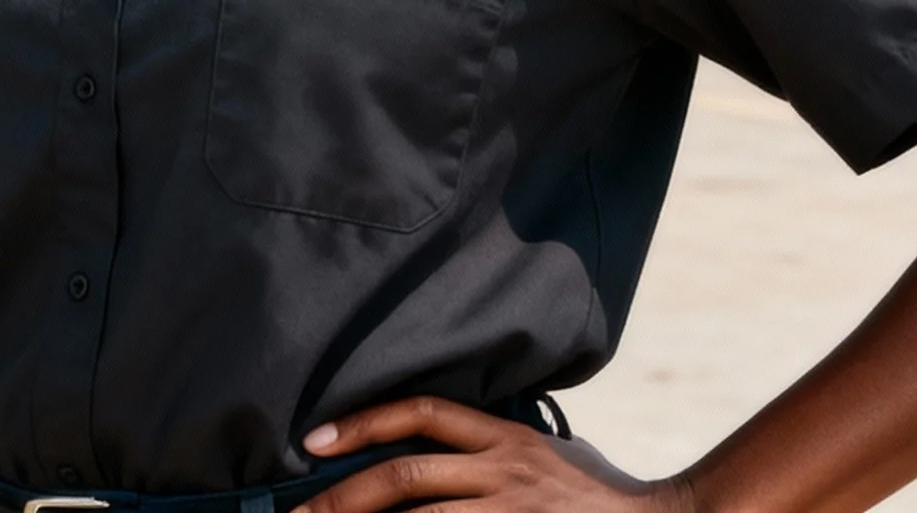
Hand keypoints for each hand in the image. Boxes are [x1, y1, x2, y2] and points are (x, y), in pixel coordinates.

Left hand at [296, 396, 692, 512]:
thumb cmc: (601, 498)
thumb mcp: (548, 454)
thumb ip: (496, 449)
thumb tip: (437, 446)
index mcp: (507, 438)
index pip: (425, 413)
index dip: (365, 422)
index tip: (316, 441)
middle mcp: (504, 470)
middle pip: (407, 474)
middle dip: (343, 498)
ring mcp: (510, 511)